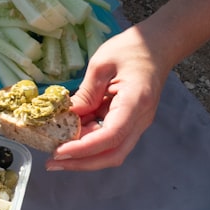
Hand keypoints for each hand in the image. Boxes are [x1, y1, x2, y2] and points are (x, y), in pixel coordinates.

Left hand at [46, 25, 170, 170]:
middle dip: (81, 162)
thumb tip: (67, 117)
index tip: (58, 151)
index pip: (110, 136)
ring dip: (83, 156)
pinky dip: (88, 143)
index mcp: (135, 103)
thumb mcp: (101, 64)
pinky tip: (68, 138)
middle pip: (113, 154)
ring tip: (55, 154)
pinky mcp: (129, 122)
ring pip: (111, 151)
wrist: (157, 46)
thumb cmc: (130, 49)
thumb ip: (85, 93)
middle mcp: (139, 120)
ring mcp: (136, 123)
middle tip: (52, 163)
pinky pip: (109, 139)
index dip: (83, 148)